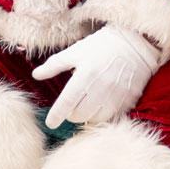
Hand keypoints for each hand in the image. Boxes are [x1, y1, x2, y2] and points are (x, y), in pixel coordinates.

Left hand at [33, 25, 158, 128]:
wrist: (133, 44)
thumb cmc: (99, 46)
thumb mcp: (74, 51)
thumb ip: (54, 65)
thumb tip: (36, 75)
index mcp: (85, 75)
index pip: (68, 101)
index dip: (57, 114)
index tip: (50, 124)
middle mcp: (101, 87)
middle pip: (81, 114)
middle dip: (71, 115)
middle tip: (69, 109)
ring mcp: (117, 95)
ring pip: (97, 118)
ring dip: (87, 117)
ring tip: (83, 109)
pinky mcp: (130, 99)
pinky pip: (114, 116)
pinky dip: (103, 116)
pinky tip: (98, 109)